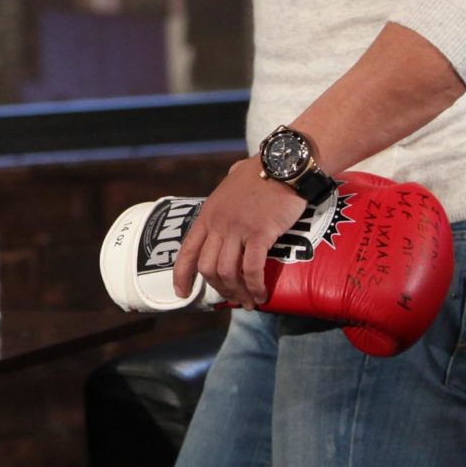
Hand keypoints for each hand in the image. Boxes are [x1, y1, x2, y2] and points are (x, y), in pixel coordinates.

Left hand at [173, 158, 307, 307]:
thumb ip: (228, 187)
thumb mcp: (233, 178)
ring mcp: (237, 229)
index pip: (186, 251)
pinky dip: (255, 286)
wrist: (284, 164)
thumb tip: (232, 178)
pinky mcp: (260, 233)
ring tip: (250, 301)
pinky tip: (262, 294)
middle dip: (219, 289)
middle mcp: (218, 224)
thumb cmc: (263, 170)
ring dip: (238, 292)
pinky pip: (252, 269)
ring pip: (227, 272)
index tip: (181, 293)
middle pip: (207, 268)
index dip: (181, 275)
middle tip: (234, 299)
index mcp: (208, 214)